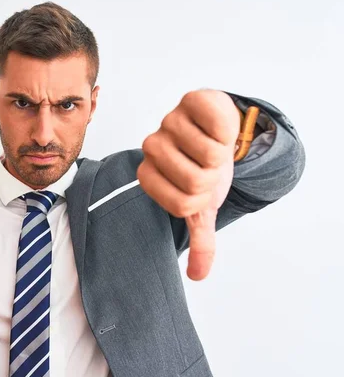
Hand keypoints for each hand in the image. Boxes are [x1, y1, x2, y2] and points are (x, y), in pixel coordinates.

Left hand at [137, 90, 239, 279]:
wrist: (218, 133)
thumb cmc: (206, 170)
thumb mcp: (203, 207)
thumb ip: (200, 239)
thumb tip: (197, 275)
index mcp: (150, 175)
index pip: (180, 203)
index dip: (200, 198)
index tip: (201, 187)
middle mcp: (154, 147)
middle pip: (194, 179)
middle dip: (212, 177)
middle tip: (211, 167)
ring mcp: (171, 122)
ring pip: (208, 152)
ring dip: (221, 155)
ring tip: (214, 147)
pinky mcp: (191, 100)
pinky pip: (214, 120)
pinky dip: (226, 129)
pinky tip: (219, 129)